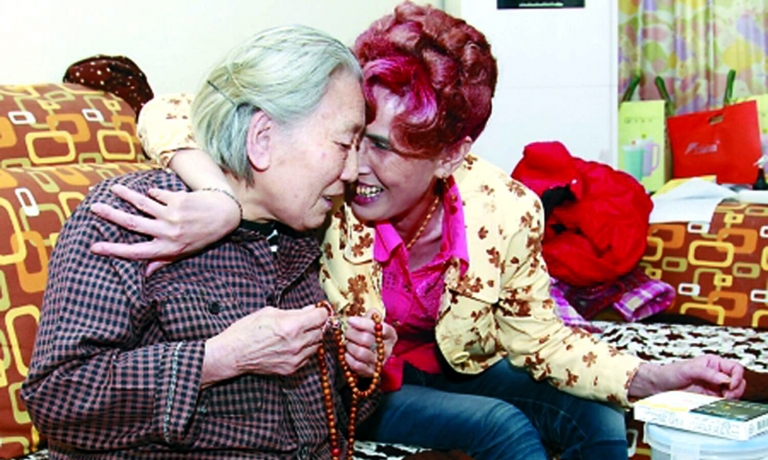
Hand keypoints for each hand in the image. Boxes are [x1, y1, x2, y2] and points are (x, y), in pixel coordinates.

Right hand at [90, 184, 239, 274]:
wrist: (224, 215)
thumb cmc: (202, 237)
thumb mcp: (184, 253)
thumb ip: (163, 261)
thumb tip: (145, 273)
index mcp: (167, 249)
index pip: (135, 252)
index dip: (113, 251)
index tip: (94, 247)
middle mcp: (168, 232)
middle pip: (132, 223)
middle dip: (111, 215)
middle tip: (94, 207)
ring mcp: (173, 215)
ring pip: (142, 203)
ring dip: (126, 195)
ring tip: (113, 189)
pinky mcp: (178, 199)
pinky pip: (158, 195)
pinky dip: (152, 193)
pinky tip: (149, 192)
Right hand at [202, 305, 328, 386]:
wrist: (234, 354)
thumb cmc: (247, 330)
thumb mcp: (270, 312)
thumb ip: (294, 312)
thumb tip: (310, 310)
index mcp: (291, 326)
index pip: (321, 317)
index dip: (320, 312)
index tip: (317, 311)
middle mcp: (296, 344)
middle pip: (321, 331)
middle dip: (316, 324)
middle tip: (307, 321)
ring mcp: (295, 358)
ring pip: (316, 346)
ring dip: (312, 338)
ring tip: (298, 333)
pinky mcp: (291, 369)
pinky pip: (308, 357)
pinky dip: (305, 350)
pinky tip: (293, 345)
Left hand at [343, 310, 396, 377]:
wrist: (370, 354)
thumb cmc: (370, 335)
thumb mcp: (373, 323)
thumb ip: (373, 315)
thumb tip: (372, 312)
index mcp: (390, 335)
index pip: (380, 328)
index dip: (363, 323)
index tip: (350, 320)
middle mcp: (388, 349)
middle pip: (367, 339)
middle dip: (352, 334)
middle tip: (347, 332)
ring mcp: (379, 362)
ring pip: (361, 353)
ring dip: (349, 346)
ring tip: (347, 343)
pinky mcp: (370, 372)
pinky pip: (357, 365)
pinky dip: (348, 358)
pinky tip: (346, 353)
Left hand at [630, 354, 745, 399]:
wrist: (658, 386)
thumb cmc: (670, 373)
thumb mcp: (689, 369)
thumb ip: (708, 373)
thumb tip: (725, 379)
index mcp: (713, 363)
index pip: (735, 368)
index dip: (737, 377)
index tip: (730, 385)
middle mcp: (716, 375)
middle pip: (738, 382)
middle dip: (736, 389)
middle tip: (726, 395)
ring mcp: (714, 388)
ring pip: (733, 394)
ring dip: (731, 398)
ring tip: (721, 400)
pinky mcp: (709, 399)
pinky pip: (723, 403)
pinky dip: (723, 405)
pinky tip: (716, 405)